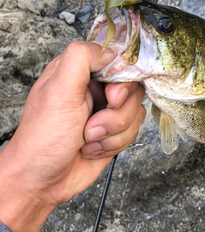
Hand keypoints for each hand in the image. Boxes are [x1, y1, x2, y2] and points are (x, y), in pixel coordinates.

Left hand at [0, 42, 145, 231]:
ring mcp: (105, 111)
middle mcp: (94, 88)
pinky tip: (92, 148)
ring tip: (87, 138)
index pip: (118, 60)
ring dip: (112, 132)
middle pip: (132, 88)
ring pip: (135, 112)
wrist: (43, 180)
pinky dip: (114, 144)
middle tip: (92, 123)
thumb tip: (111, 50)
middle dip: (115, 113)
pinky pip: (133, 131)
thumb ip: (81, 58)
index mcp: (79, 71)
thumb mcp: (58, 90)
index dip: (122, 80)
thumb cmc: (43, 137)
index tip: (111, 97)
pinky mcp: (114, 132)